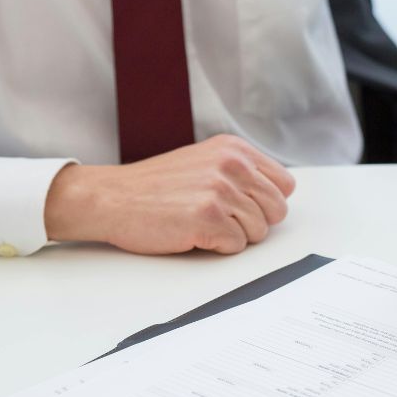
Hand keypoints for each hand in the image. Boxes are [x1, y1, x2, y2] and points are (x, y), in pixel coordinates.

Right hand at [44, 135, 294, 254]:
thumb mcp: (205, 162)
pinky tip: (193, 233)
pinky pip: (237, 246)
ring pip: (259, 231)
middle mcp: (232, 165)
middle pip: (277, 211)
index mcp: (235, 149)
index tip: (243, 206)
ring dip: (233, 236)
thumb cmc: (155, 187)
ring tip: (202, 223)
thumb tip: (276, 196)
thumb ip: (241, 172)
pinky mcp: (209, 218)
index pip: (284, 185)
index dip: (266, 203)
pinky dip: (217, 247)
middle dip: (254, 222)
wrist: (112, 198)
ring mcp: (221, 190)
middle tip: (222, 220)